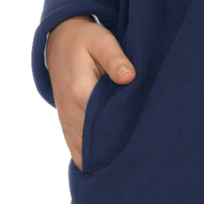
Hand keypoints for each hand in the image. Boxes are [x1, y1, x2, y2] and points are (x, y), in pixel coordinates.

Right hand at [46, 15, 135, 169]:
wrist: (59, 39)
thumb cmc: (85, 39)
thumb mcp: (102, 41)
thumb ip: (115, 59)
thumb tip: (129, 77)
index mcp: (80, 90)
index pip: (103, 121)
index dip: (124, 131)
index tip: (143, 137)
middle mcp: (69, 109)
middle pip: (95, 140)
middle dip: (116, 149)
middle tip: (141, 155)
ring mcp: (65, 118)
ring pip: (83, 150)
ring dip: (103, 156)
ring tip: (128, 162)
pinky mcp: (65, 121)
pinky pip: (75, 149)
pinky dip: (89, 158)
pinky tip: (107, 164)